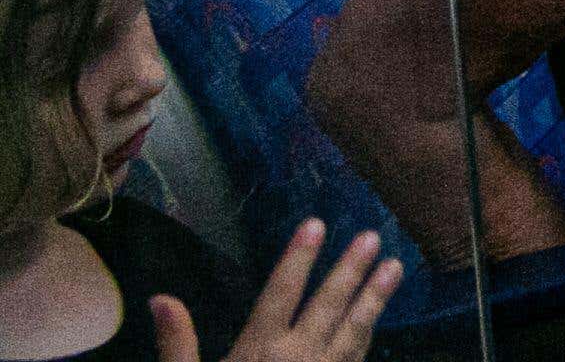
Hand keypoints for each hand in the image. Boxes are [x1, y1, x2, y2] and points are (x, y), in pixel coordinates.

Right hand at [171, 219, 403, 361]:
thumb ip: (177, 345)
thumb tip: (161, 299)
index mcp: (258, 352)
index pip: (280, 294)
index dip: (297, 258)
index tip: (315, 223)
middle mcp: (296, 359)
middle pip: (328, 305)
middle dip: (349, 270)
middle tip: (372, 235)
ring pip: (354, 330)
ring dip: (375, 298)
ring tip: (396, 266)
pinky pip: (356, 359)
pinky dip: (367, 335)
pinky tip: (377, 318)